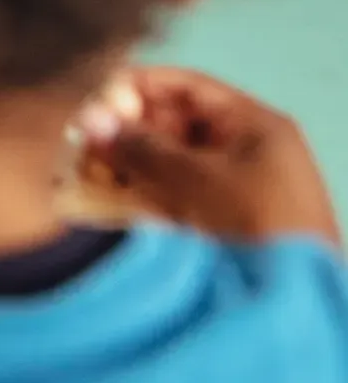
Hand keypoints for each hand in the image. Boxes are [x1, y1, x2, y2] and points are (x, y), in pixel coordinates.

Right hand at [80, 66, 340, 245]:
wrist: (295, 295)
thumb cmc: (253, 225)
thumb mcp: (194, 180)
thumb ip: (139, 146)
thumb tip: (90, 119)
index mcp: (254, 125)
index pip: (184, 86)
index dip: (136, 88)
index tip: (93, 103)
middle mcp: (249, 148)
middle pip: (175, 123)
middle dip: (128, 131)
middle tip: (87, 146)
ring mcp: (240, 186)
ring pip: (171, 160)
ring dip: (132, 165)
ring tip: (93, 176)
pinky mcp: (229, 219)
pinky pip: (178, 192)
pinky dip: (147, 192)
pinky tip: (116, 200)